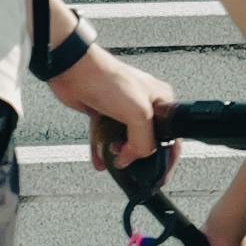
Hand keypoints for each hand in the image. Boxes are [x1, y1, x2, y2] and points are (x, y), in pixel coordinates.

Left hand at [54, 47, 174, 170]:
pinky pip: (105, 137)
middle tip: (130, 165)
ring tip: (112, 160)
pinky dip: (101, 150)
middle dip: (137, 156)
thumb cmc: (108, 80)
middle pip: (146, 140)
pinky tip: (99, 161)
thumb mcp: (138, 114)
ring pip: (124, 140)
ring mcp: (122, 108)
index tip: (159, 175)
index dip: (166, 157)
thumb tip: (133, 158)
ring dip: (118, 154)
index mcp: (160, 101)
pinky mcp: (104, 112)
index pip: (171, 136)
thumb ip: (144, 141)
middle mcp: (144, 104)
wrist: (74, 70)